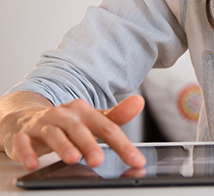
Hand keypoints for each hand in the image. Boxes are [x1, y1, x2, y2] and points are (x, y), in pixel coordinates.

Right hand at [0, 95, 146, 170]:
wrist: (27, 118)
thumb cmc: (67, 123)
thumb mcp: (93, 119)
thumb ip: (116, 116)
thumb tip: (139, 101)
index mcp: (85, 112)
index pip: (108, 128)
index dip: (123, 145)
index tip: (136, 161)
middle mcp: (65, 115)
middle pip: (79, 130)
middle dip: (89, 145)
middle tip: (99, 160)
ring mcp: (44, 124)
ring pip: (54, 134)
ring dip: (63, 146)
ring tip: (72, 159)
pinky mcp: (23, 135)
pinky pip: (23, 142)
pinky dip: (27, 152)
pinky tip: (32, 164)